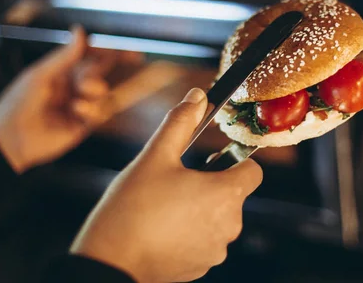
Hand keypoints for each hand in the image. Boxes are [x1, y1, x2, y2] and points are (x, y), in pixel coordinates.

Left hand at [0, 26, 140, 172]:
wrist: (10, 140)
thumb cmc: (17, 103)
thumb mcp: (41, 75)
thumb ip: (65, 55)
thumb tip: (80, 31)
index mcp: (61, 72)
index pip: (89, 57)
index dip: (107, 52)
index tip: (125, 48)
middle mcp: (72, 88)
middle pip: (101, 73)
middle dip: (115, 66)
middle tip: (132, 60)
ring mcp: (79, 106)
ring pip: (102, 94)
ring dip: (95, 91)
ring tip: (78, 99)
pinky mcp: (82, 126)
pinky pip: (99, 114)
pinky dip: (92, 110)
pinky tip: (78, 111)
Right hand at [70, 88, 262, 282]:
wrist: (109, 261)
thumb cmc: (132, 207)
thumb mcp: (155, 157)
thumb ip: (180, 122)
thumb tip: (198, 96)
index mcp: (225, 195)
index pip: (253, 171)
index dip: (235, 161)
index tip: (209, 161)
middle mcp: (229, 226)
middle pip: (234, 194)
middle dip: (212, 184)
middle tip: (177, 181)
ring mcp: (215, 250)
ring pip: (218, 218)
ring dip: (201, 208)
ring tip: (166, 206)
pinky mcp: (200, 267)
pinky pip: (205, 241)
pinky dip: (191, 232)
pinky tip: (163, 229)